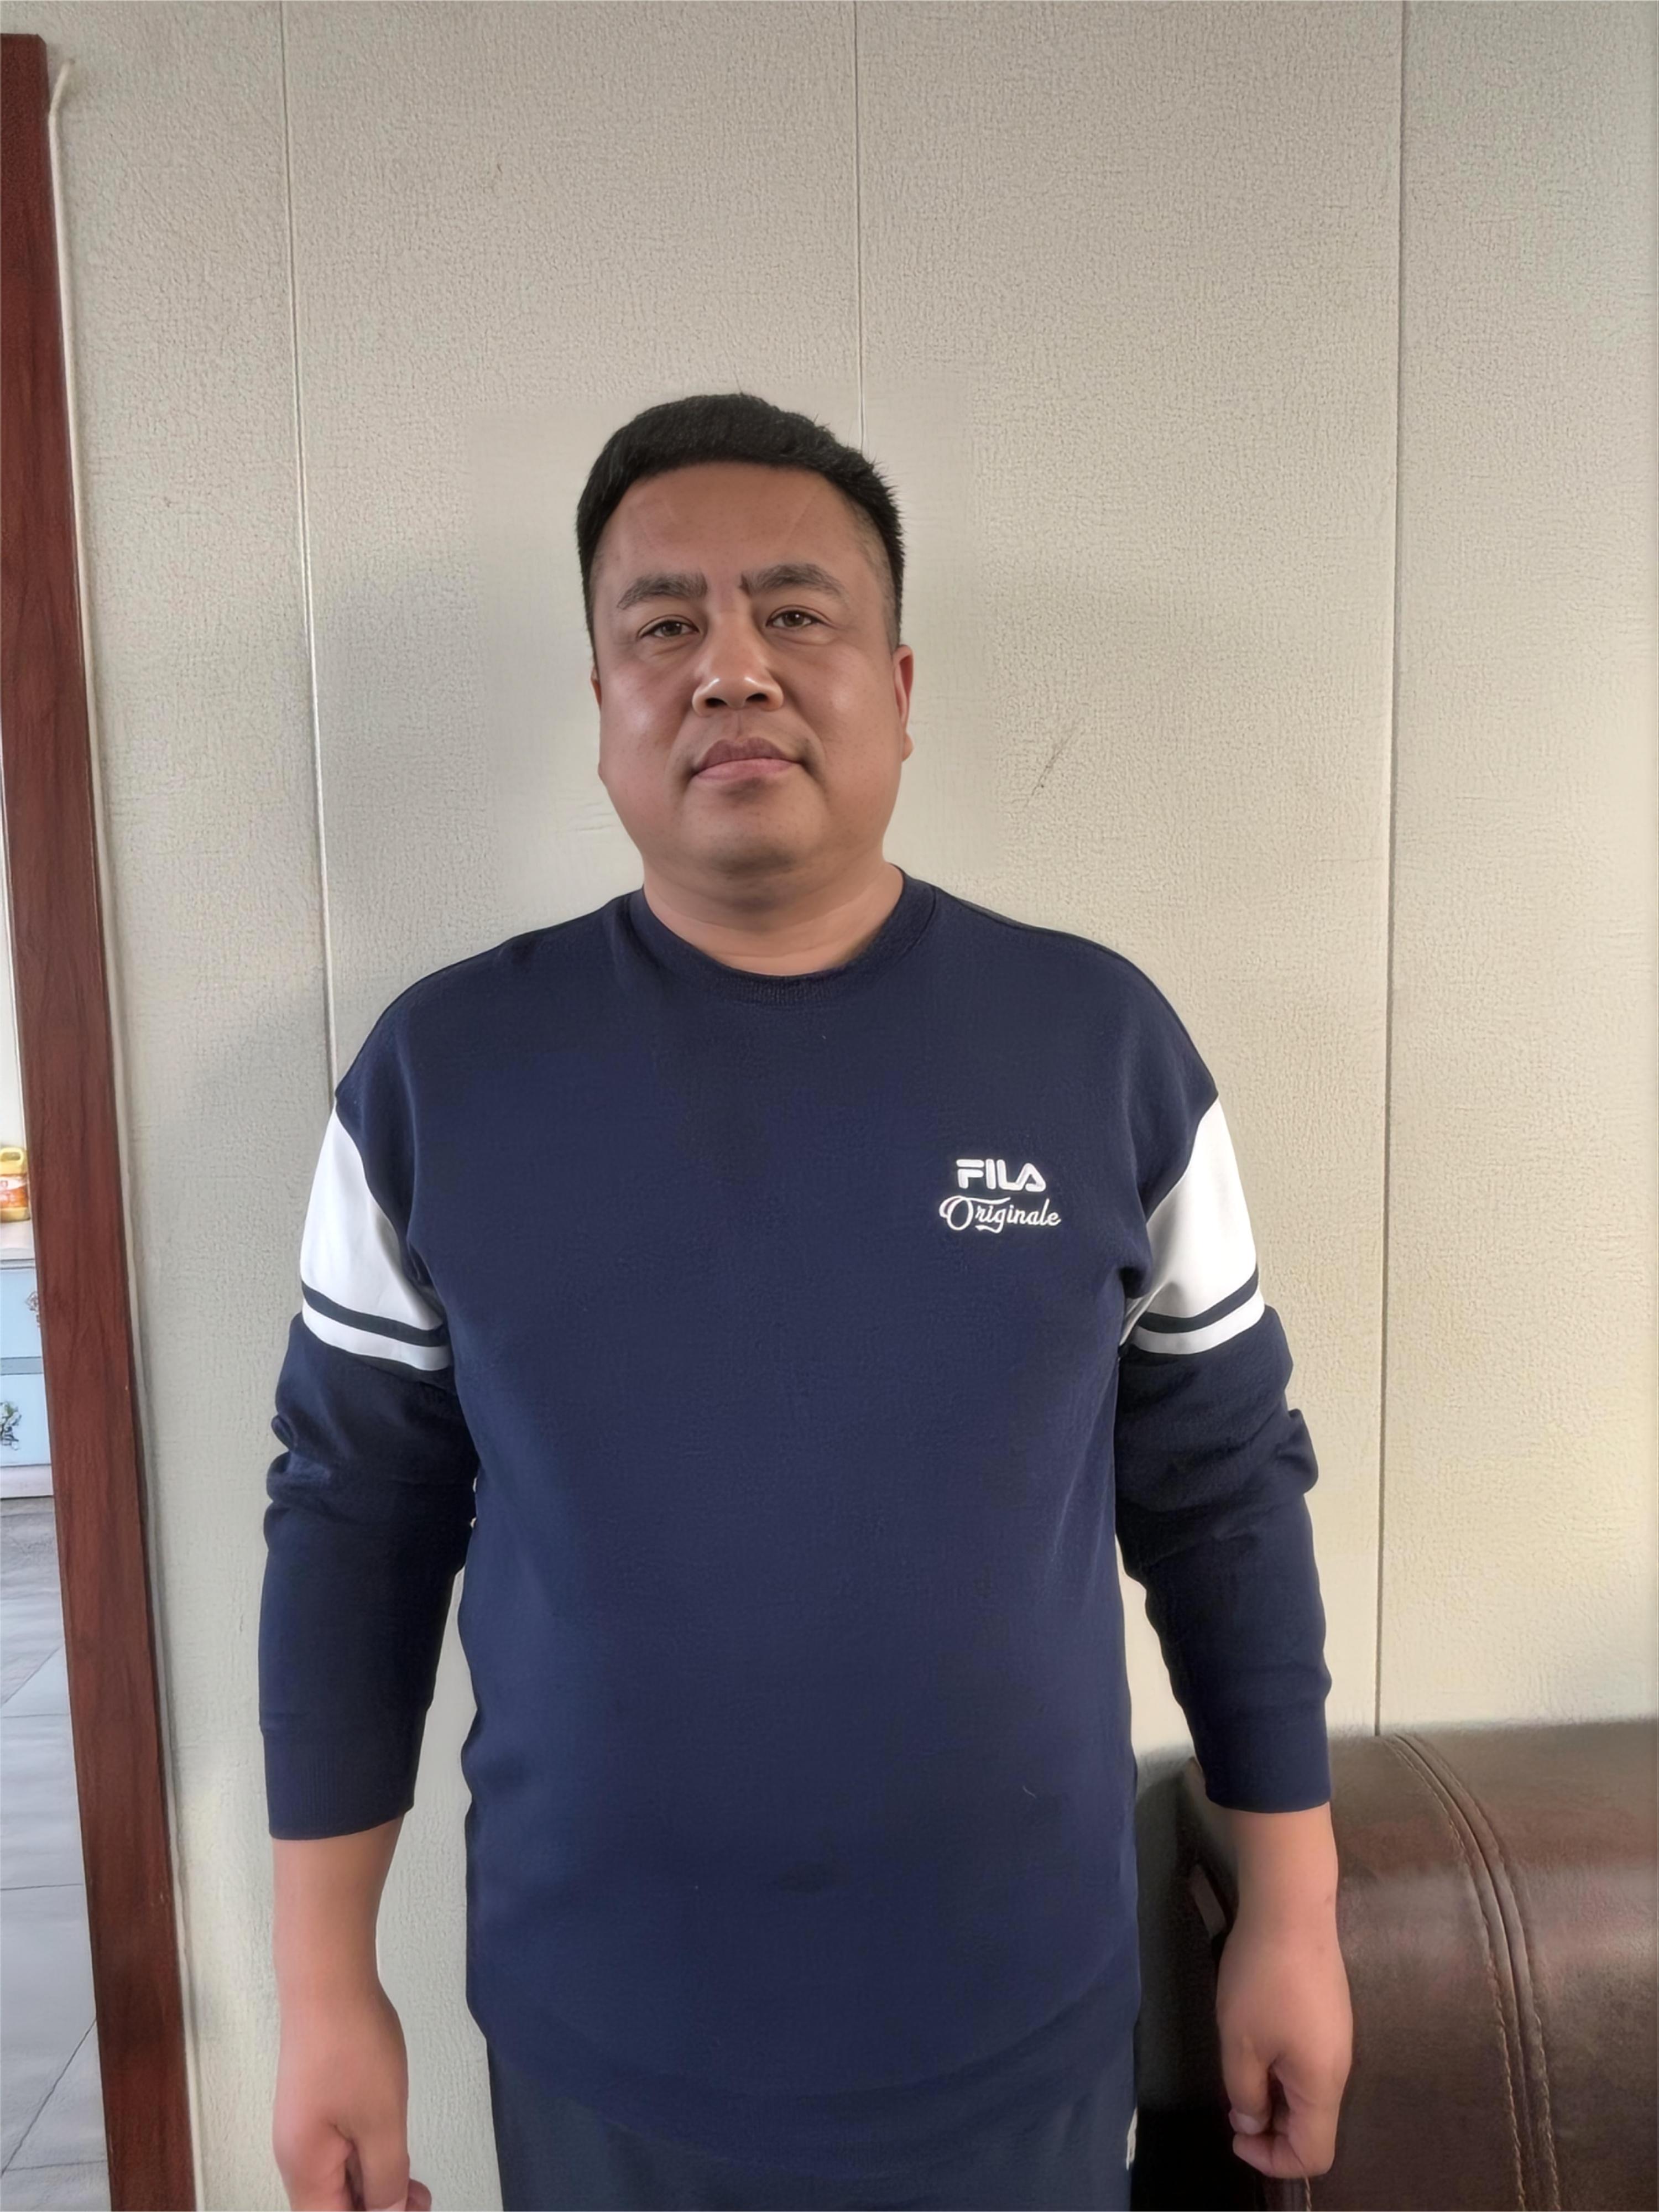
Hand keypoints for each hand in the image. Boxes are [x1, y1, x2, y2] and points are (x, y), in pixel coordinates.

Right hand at [273, 1979, 434, 2209]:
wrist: (327, 1981)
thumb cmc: (352, 2049)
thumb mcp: (381, 2121)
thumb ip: (386, 2177)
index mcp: (305, 2170)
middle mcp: (298, 2156)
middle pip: (333, 2206)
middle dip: (376, 2210)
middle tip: (420, 2204)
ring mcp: (306, 2129)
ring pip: (339, 2181)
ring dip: (376, 2190)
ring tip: (417, 2192)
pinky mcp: (319, 2105)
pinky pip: (341, 2152)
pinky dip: (369, 2162)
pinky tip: (396, 2156)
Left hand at [1214, 1904, 1352, 2180]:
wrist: (1291, 1907)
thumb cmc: (1263, 1978)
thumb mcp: (1241, 2041)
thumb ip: (1245, 2092)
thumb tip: (1252, 2123)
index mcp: (1323, 2084)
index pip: (1313, 2154)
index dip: (1273, 2160)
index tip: (1236, 2135)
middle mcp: (1339, 2068)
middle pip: (1313, 2127)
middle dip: (1271, 2129)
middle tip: (1233, 2102)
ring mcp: (1338, 2039)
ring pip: (1309, 2093)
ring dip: (1274, 2096)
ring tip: (1240, 2068)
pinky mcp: (1330, 2015)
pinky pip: (1309, 2063)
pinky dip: (1282, 2070)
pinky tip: (1257, 2041)